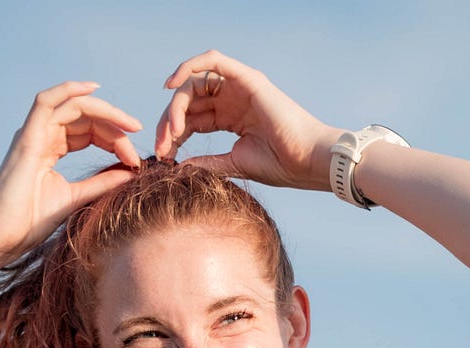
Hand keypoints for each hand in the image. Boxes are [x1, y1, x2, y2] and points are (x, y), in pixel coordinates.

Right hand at [0, 81, 143, 262]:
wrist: (4, 236)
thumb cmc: (32, 221)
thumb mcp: (77, 197)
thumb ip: (102, 182)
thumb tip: (132, 171)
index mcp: (50, 148)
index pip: (88, 131)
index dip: (114, 139)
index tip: (135, 160)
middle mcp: (41, 136)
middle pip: (84, 116)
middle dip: (114, 124)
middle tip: (137, 138)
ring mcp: (33, 134)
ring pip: (72, 106)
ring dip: (104, 111)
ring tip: (129, 125)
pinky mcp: (27, 138)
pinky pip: (46, 102)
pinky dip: (69, 90)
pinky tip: (94, 89)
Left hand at [155, 51, 339, 190]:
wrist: (307, 161)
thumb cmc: (280, 165)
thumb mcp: (235, 163)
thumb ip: (208, 162)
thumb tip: (180, 166)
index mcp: (231, 118)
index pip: (192, 119)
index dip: (173, 135)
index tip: (163, 157)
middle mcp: (233, 99)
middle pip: (189, 101)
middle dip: (169, 122)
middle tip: (162, 146)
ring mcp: (240, 87)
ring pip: (195, 83)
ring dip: (176, 105)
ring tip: (171, 130)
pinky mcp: (247, 78)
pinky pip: (213, 60)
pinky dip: (189, 66)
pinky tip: (171, 85)